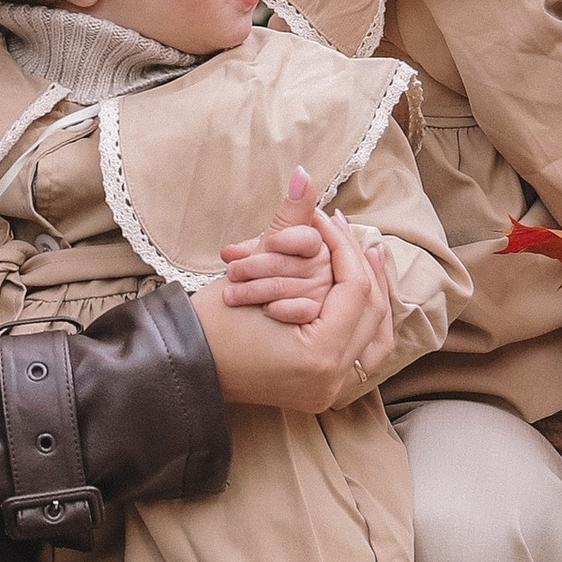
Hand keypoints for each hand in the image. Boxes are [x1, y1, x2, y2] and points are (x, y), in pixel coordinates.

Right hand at [193, 200, 395, 411]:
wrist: (186, 364)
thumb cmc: (212, 322)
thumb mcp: (254, 268)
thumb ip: (288, 221)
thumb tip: (305, 172)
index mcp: (319, 356)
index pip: (355, 289)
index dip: (344, 246)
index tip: (326, 218)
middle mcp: (331, 380)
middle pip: (371, 310)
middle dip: (361, 263)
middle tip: (346, 229)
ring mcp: (328, 389)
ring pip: (375, 334)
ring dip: (372, 291)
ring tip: (366, 255)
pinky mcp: (320, 388)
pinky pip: (359, 351)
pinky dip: (360, 318)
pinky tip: (355, 288)